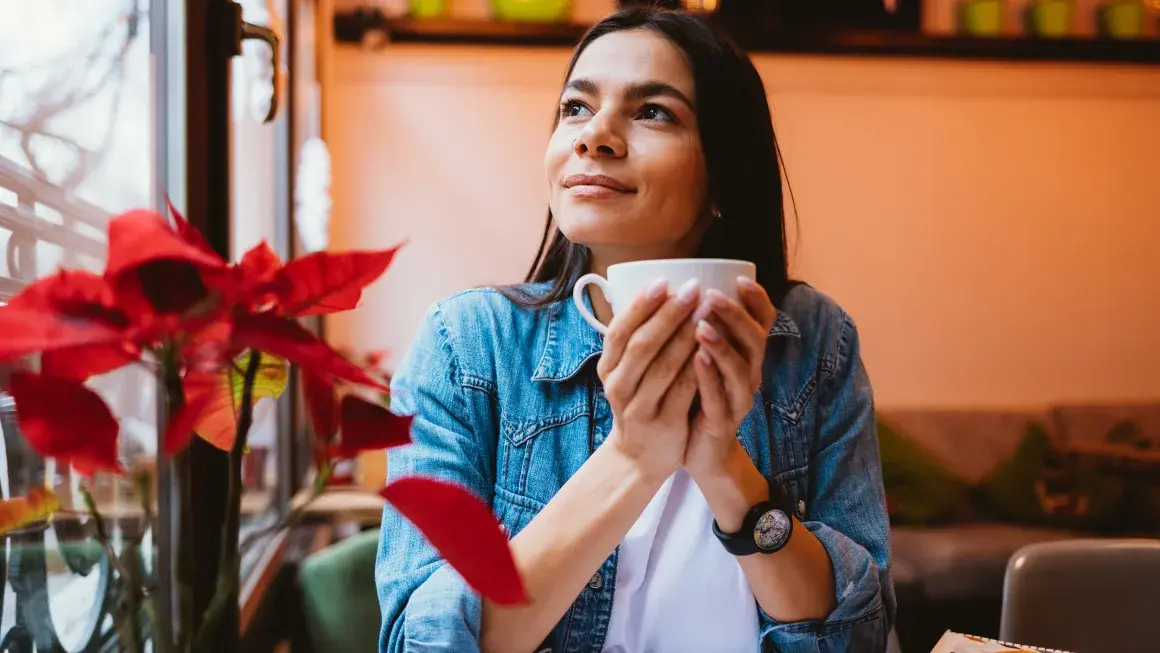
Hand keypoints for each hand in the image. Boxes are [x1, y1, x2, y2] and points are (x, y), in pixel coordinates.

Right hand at [599, 278, 701, 482]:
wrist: (639, 457)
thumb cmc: (639, 402)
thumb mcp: (625, 373)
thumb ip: (635, 341)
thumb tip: (654, 290)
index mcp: (608, 369)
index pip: (619, 331)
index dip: (640, 305)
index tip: (663, 280)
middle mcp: (618, 387)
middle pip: (642, 345)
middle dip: (668, 314)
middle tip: (692, 288)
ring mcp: (639, 408)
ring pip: (663, 367)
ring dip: (686, 336)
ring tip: (706, 310)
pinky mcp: (664, 424)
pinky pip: (682, 391)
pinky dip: (696, 368)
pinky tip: (711, 348)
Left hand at [685, 277, 776, 477]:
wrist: (702, 453)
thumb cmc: (700, 399)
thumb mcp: (706, 361)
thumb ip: (703, 331)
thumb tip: (682, 290)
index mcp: (747, 357)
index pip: (763, 323)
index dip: (757, 301)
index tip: (740, 279)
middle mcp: (749, 375)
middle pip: (754, 341)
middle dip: (734, 316)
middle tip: (710, 296)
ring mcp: (738, 400)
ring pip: (740, 369)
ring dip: (721, 345)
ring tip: (701, 326)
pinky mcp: (723, 422)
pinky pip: (719, 398)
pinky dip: (709, 377)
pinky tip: (696, 360)